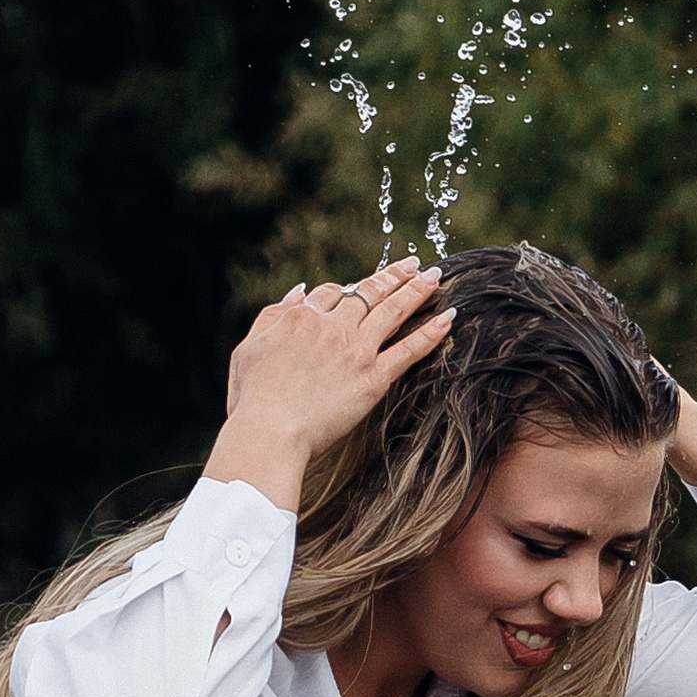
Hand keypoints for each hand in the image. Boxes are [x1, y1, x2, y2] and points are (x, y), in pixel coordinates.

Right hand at [203, 259, 454, 505]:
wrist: (270, 431)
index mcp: (299, 318)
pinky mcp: (374, 378)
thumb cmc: (253, 399)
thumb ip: (271, 317)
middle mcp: (331, 327)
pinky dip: (431, 332)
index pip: (330, 293)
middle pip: (367, 292)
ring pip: (392, 311)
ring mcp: (356, 350)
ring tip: (435, 276)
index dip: (347, 289)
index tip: (359, 288)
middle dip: (393, 275)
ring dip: (416, 290)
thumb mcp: (248, 349)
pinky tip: (448, 317)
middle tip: (413, 264)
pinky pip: (409, 350)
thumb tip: (297, 292)